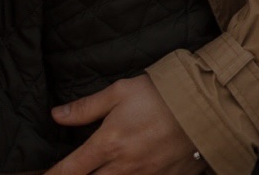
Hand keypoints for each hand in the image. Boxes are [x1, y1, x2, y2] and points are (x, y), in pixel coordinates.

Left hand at [47, 75, 205, 173]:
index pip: (71, 170)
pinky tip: (127, 169)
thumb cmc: (158, 94)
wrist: (202, 107)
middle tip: (74, 171)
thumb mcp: (118, 92)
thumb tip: (56, 115)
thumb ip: (86, 108)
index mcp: (109, 144)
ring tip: (101, 168)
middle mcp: (124, 167)